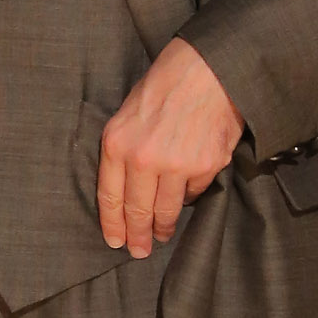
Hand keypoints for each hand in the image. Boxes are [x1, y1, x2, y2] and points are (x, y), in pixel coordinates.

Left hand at [98, 39, 243, 258]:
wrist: (208, 67)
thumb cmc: (166, 83)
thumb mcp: (128, 112)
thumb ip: (124, 149)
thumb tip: (127, 186)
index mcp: (117, 144)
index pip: (110, 198)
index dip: (113, 225)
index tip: (116, 241)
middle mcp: (144, 159)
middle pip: (138, 211)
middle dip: (138, 235)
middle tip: (140, 250)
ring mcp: (177, 166)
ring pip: (168, 210)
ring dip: (164, 226)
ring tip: (163, 234)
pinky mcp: (206, 166)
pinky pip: (195, 192)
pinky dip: (190, 195)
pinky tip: (187, 195)